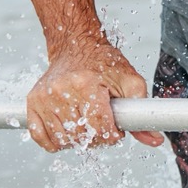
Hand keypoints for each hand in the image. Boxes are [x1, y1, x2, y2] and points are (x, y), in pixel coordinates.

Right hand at [26, 36, 164, 152]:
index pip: (100, 127)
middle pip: (82, 136)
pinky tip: (69, 129)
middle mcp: (61, 90)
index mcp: (86, 83)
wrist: (75, 45)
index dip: (113, 134)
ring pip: (63, 141)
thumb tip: (155, 140)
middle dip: (97, 137)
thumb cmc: (104, 62)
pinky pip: (42, 139)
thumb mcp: (128, 79)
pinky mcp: (32, 103)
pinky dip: (57, 142)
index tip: (116, 130)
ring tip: (87, 123)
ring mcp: (44, 98)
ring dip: (78, 140)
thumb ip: (141, 110)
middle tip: (103, 125)